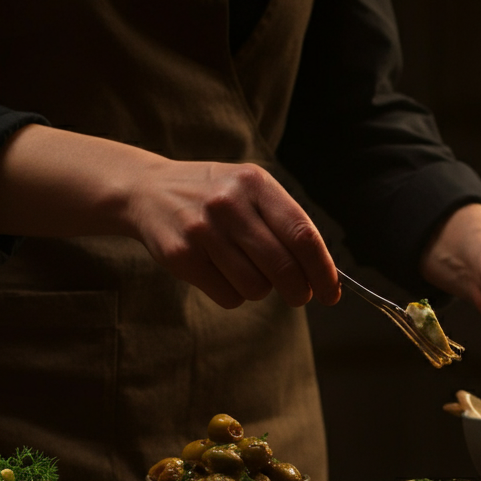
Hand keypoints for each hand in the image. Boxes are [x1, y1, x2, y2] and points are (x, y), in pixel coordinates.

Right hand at [129, 160, 339, 308]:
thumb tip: (322, 272)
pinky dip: (234, 294)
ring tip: (247, 271)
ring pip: (256, 287)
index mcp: (255, 183)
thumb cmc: (214, 195)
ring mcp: (202, 230)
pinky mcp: (181, 256)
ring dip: (260, 290)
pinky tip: (222, 274)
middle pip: (283, 266)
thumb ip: (285, 223)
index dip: (323, 270)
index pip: (303, 235)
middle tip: (299, 296)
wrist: (148, 190)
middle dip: (299, 290)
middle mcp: (229, 204)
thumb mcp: (250, 190)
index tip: (331, 291)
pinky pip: (228, 296)